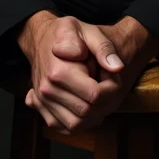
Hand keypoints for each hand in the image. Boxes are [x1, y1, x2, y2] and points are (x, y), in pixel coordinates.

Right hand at [25, 19, 146, 133]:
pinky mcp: (41, 109)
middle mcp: (47, 90)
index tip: (113, 75)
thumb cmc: (66, 34)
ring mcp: (42, 101)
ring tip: (97, 94)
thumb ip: (104, 47)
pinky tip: (86, 105)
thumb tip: (117, 67)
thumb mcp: (88, 31)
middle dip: (104, 101)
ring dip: (93, 115)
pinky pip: (64, 127)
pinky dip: (79, 122)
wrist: (41, 38)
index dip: (112, 87)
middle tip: (106, 82)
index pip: (95, 95)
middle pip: (87, 112)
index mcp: (58, 71)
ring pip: (76, 125)